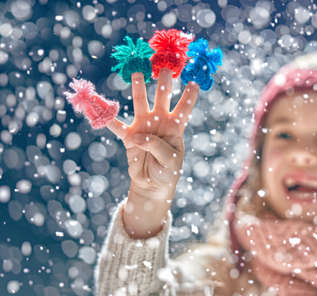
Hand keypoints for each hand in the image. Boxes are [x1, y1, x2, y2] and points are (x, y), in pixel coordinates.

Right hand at [107, 68, 198, 203]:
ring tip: (137, 73)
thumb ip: (157, 146)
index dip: (189, 96)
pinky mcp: (129, 137)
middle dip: (164, 83)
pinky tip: (99, 107)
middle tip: (165, 68)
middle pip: (162, 98)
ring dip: (138, 89)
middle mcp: (159, 121)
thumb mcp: (169, 160)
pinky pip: (117, 126)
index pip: (184, 108)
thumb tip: (139, 136)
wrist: (152, 184)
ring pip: (140, 103)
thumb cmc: (167, 170)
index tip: (194, 82)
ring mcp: (143, 126)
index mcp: (175, 126)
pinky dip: (108, 119)